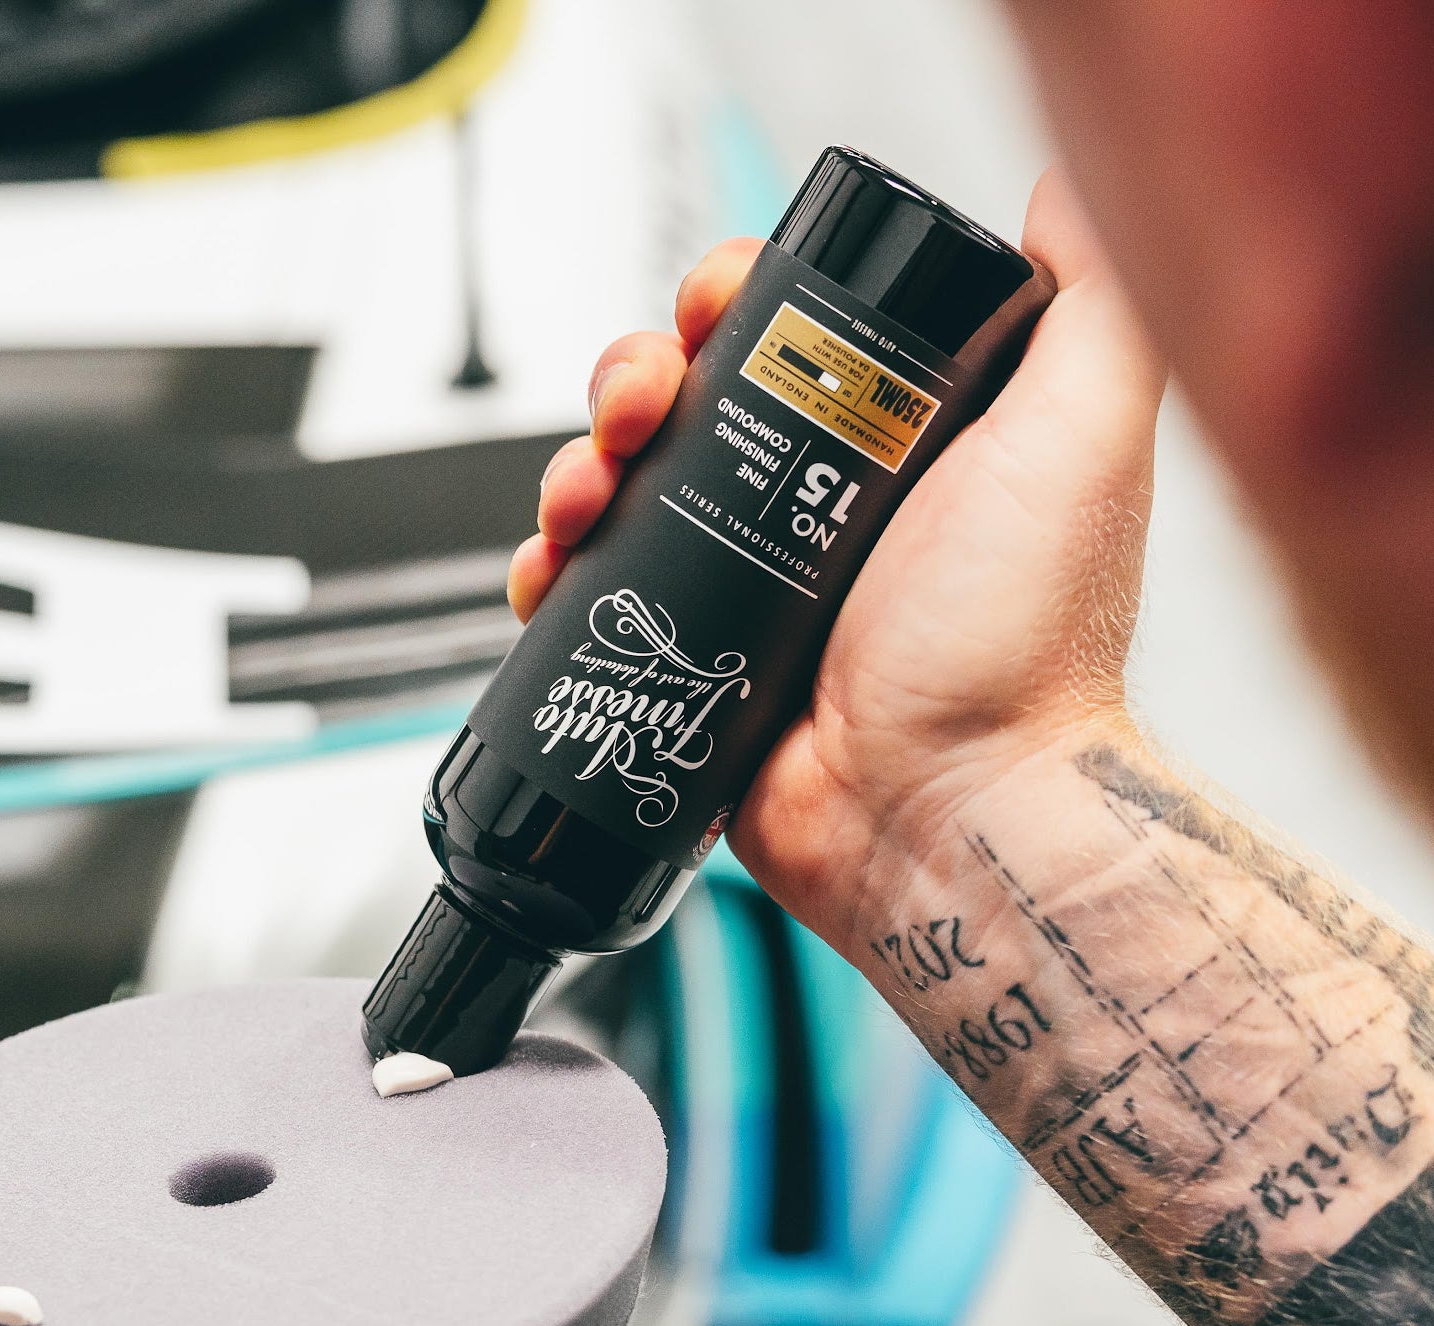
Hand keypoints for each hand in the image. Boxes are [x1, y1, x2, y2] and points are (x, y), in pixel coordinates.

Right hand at [509, 172, 1165, 953]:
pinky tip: (549, 569)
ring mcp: (738, 600)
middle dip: (634, 381)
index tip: (710, 309)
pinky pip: (584, 605)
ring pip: (619, 497)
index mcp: (886, 456)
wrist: (949, 815)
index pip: (780, 342)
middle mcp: (808, 520)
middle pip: (681, 408)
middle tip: (639, 408)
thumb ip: (1092, 305)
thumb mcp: (1082, 439)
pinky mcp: (682, 672)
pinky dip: (546, 574)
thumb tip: (1056, 196)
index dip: (726, 306)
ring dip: (578, 466)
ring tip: (588, 492)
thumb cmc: (1021, 649)